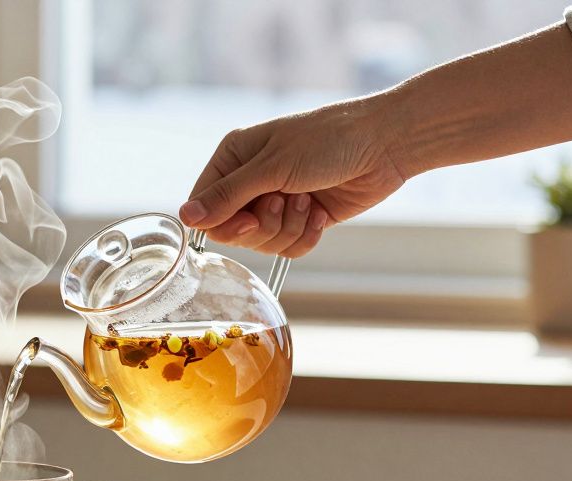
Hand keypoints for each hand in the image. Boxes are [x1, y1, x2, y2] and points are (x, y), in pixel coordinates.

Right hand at [178, 95, 409, 257]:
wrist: (386, 144)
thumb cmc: (328, 140)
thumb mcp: (273, 167)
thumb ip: (227, 195)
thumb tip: (186, 217)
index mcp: (234, 158)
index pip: (206, 206)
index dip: (224, 222)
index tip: (249, 218)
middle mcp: (251, 181)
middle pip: (233, 231)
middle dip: (262, 225)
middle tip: (285, 201)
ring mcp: (276, 201)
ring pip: (261, 243)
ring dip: (288, 228)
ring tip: (310, 200)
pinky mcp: (302, 219)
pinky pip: (287, 248)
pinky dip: (306, 236)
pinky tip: (321, 213)